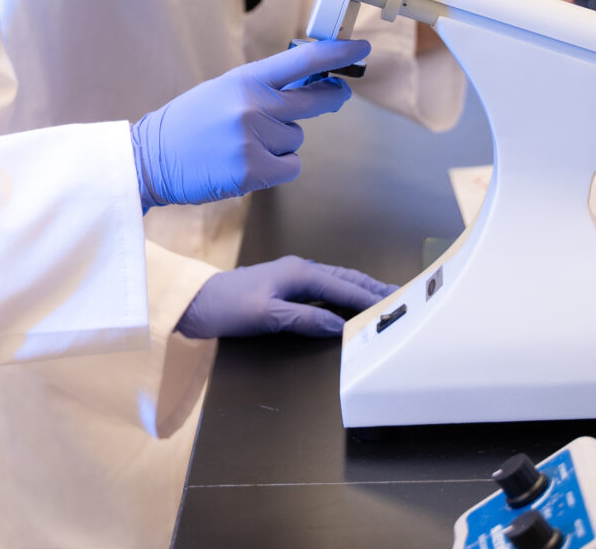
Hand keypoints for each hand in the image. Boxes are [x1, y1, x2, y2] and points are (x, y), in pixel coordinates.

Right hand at [131, 39, 369, 209]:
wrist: (151, 158)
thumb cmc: (190, 123)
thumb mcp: (224, 91)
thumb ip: (264, 88)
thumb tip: (313, 84)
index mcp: (245, 80)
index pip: (302, 62)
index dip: (337, 54)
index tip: (360, 47)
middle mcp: (253, 106)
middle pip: (315, 101)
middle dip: (331, 98)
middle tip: (338, 96)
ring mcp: (254, 139)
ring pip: (297, 139)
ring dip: (281, 144)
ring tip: (244, 144)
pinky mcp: (253, 171)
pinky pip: (289, 167)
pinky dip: (275, 169)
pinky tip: (246, 165)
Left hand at [175, 256, 395, 338]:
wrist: (196, 303)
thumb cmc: (228, 307)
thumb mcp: (267, 316)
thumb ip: (304, 319)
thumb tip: (339, 326)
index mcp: (298, 273)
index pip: (342, 287)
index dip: (369, 297)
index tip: (393, 303)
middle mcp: (298, 270)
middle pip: (344, 278)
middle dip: (371, 287)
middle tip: (399, 295)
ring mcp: (291, 277)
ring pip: (335, 282)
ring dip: (358, 289)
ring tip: (381, 297)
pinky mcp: (284, 287)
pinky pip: (323, 289)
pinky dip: (342, 294)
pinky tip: (347, 303)